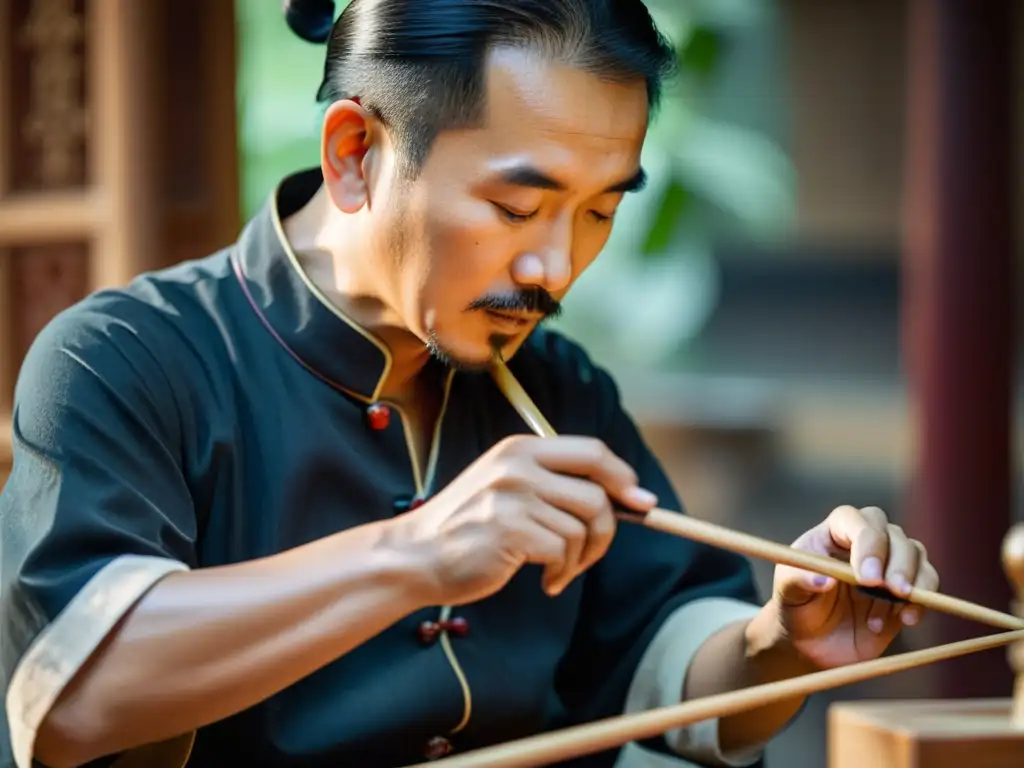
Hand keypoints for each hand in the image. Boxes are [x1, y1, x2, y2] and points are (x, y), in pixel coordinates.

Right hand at [391, 435, 657, 605]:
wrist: (415, 556)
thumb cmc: (468, 528)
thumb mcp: (507, 487)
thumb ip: (556, 484)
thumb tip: (632, 496)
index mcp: (520, 449)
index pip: (592, 452)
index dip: (623, 476)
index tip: (640, 502)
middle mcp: (517, 466)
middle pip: (596, 492)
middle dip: (608, 529)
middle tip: (594, 551)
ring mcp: (512, 497)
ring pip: (581, 528)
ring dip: (579, 559)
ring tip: (558, 571)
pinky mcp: (508, 530)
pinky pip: (561, 552)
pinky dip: (561, 573)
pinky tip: (545, 582)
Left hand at [766, 505, 939, 667]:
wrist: (813, 640)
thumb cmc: (797, 605)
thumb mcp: (787, 592)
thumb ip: (799, 581)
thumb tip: (823, 580)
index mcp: (835, 531)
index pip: (856, 521)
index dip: (867, 543)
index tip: (868, 577)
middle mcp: (866, 541)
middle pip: (894, 535)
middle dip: (898, 562)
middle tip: (893, 590)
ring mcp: (890, 563)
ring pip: (917, 555)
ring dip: (913, 582)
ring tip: (896, 610)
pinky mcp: (906, 590)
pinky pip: (927, 587)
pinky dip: (922, 602)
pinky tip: (905, 620)